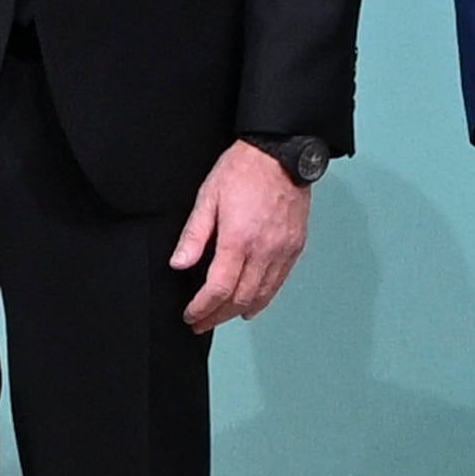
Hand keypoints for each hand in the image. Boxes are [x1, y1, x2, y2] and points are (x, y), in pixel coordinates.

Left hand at [171, 141, 312, 330]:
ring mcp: (283, 251)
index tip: (190, 315)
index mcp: (239, 239)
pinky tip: (251, 305)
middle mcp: (264, 250)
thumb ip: (194, 234)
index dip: (202, 308)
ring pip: (261, 296)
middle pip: (240, 299)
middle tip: (201, 322)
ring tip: (221, 316)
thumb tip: (179, 264)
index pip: (219, 289)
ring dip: (239, 312)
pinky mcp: (295, 247)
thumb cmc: (243, 169)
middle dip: (217, 316)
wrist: (281, 152)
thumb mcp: (208, 196)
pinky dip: (263, 299)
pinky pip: (279, 283)